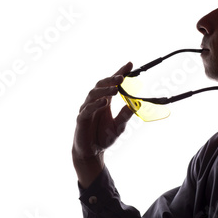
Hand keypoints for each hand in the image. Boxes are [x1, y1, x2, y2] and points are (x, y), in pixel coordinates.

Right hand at [72, 62, 133, 187]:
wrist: (91, 152)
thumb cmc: (103, 137)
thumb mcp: (119, 127)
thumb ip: (125, 116)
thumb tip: (136, 105)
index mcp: (105, 101)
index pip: (112, 84)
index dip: (120, 73)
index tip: (130, 64)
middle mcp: (95, 102)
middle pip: (101, 85)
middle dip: (111, 79)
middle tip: (122, 77)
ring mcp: (87, 109)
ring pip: (93, 94)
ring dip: (104, 90)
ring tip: (115, 89)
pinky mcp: (81, 119)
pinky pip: (88, 109)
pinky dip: (96, 104)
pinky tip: (104, 102)